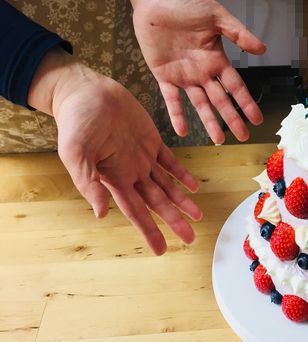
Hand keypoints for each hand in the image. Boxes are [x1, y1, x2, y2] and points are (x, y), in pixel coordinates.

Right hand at [29, 48, 201, 254]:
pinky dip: (182, 174)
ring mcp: (142, 157)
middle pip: (157, 204)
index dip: (149, 231)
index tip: (161, 250)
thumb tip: (101, 213)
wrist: (86, 91)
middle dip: (173, 221)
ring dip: (182, 201)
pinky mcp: (151, 140)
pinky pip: (170, 162)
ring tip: (197, 217)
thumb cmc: (76, 121)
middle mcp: (131, 172)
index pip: (136, 212)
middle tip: (190, 239)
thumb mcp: (76, 152)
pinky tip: (194, 186)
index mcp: (114, 179)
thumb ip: (88, 182)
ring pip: (167, 186)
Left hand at [127, 0, 265, 143]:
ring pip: (199, 104)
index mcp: (216, 59)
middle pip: (220, 100)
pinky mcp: (163, 75)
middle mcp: (202, 72)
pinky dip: (177, 115)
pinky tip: (183, 131)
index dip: (246, 103)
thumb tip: (263, 49)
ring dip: (209, 122)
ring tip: (217, 140)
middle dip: (231, 118)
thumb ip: (238, 33)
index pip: (235, 86)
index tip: (257, 119)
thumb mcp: (217, 15)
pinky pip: (171, 99)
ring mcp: (183, 76)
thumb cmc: (187, 4)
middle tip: (243, 136)